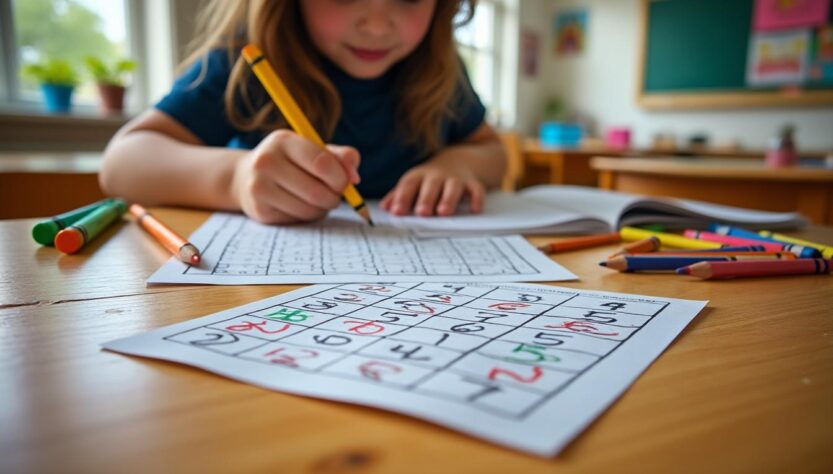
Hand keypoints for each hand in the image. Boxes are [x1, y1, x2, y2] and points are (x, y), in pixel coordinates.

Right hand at [231, 130, 359, 223]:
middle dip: (334, 197)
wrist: (245, 177)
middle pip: (317, 191)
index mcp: (283, 141)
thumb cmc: (290, 162)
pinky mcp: (260, 211)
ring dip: (323, 209)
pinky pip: (298, 219)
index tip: (345, 182)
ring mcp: (259, 188)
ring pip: (309, 209)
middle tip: (335, 195)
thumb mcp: (312, 150)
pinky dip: (308, 216)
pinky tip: (302, 206)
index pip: (322, 163)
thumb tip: (354, 177)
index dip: (341, 177)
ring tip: (320, 200)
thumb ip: (340, 157)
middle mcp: (266, 162)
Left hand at [380, 158, 484, 216]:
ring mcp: (456, 179)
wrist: (461, 159)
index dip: (401, 197)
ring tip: (444, 212)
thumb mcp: (415, 181)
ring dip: (448, 199)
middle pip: (430, 185)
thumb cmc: (431, 177)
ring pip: (453, 187)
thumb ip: (399, 195)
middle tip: (421, 213)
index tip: (396, 211)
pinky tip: (475, 210)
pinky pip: (476, 190)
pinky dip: (477, 199)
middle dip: (426, 199)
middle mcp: (437, 176)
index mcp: (420, 176)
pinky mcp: (473, 183)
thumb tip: (384, 208)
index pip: (408, 185)